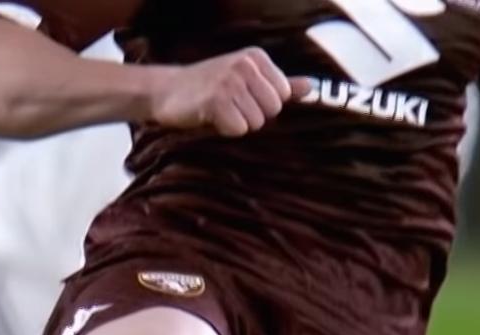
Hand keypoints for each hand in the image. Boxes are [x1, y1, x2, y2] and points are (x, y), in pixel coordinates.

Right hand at [148, 48, 312, 136]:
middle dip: (252, 116)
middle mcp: (245, 65)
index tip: (241, 97)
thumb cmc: (208, 87)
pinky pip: (238, 129)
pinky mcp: (216, 100)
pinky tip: (210, 117)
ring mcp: (230, 81)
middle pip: (271, 110)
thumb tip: (312, 88)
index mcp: (256, 57)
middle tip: (229, 106)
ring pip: (255, 123)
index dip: (262, 104)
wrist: (166, 91)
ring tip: (218, 111)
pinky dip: (224, 130)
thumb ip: (281, 84)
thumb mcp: (247, 79)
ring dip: (236, 123)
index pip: (282, 96)